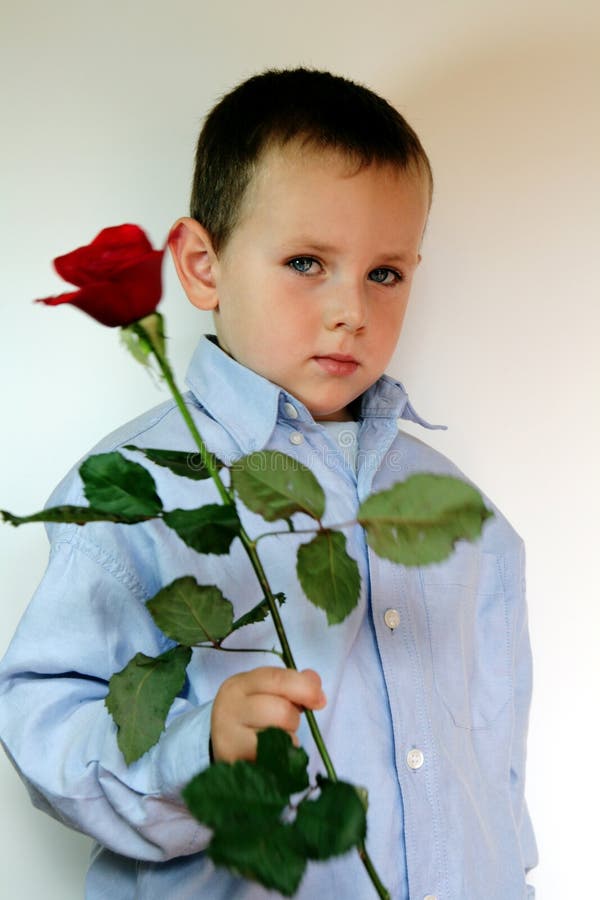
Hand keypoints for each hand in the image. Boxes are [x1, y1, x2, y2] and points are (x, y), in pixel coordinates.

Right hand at [210, 666, 326, 762]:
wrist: (220, 742)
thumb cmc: (250, 713)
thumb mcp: (265, 691)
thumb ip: (292, 683)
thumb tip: (314, 681)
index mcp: (239, 685)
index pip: (276, 680)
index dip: (304, 688)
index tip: (320, 701)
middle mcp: (230, 708)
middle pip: (280, 711)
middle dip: (293, 719)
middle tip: (287, 723)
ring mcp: (228, 737)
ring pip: (278, 737)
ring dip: (288, 739)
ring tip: (276, 738)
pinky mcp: (234, 763)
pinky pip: (272, 760)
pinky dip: (280, 757)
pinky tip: (272, 753)